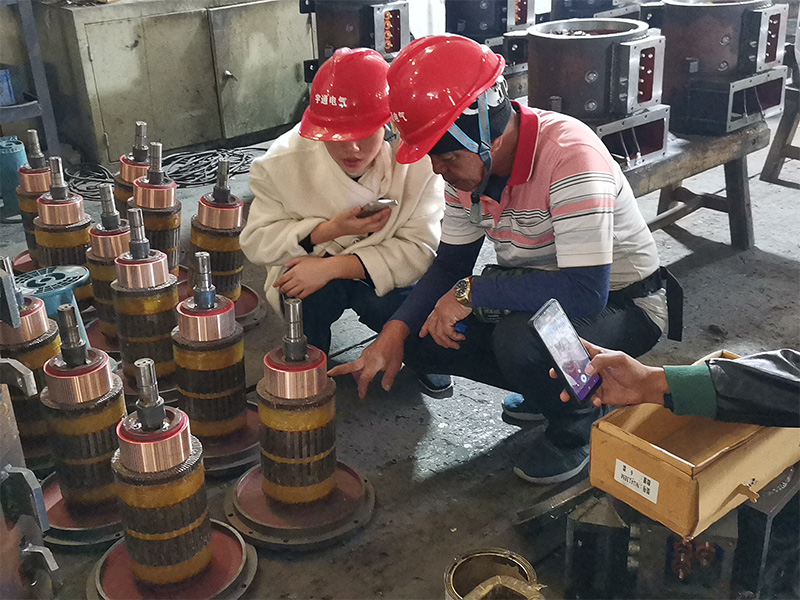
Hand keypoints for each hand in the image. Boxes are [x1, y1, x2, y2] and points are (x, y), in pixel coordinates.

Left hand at [274, 255, 333, 298]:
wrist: (327, 268)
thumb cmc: (317, 262)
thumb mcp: (303, 258)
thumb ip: (293, 262)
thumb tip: (286, 265)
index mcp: (294, 271)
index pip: (282, 279)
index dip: (277, 283)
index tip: (275, 285)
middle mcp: (297, 279)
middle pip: (285, 288)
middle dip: (281, 290)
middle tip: (280, 291)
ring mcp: (303, 286)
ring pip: (291, 293)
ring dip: (288, 294)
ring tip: (288, 293)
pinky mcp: (309, 290)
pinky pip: (300, 296)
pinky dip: (297, 297)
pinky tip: (297, 295)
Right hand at [314, 205, 390, 242]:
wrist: (335, 230)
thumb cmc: (339, 222)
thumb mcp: (345, 214)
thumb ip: (353, 211)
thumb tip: (360, 207)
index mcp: (360, 224)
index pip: (374, 219)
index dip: (381, 214)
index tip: (386, 209)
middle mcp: (364, 229)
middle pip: (379, 225)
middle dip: (385, 218)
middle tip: (389, 211)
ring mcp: (364, 230)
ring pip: (378, 228)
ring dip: (384, 222)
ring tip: (387, 215)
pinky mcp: (363, 230)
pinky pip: (375, 229)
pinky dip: (380, 224)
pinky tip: (381, 220)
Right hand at [328, 321, 407, 397]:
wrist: (393, 333)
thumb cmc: (394, 347)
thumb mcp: (395, 366)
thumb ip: (389, 378)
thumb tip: (385, 387)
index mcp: (372, 364)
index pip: (364, 379)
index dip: (362, 388)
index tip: (361, 394)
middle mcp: (366, 358)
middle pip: (349, 367)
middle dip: (338, 371)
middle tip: (329, 374)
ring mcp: (365, 354)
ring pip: (355, 365)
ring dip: (354, 373)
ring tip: (357, 381)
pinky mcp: (366, 351)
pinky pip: (359, 361)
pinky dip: (359, 367)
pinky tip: (365, 370)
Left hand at [419, 288, 470, 348]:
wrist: (467, 291)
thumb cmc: (464, 295)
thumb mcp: (454, 304)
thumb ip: (452, 313)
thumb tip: (455, 323)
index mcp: (439, 307)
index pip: (429, 319)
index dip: (425, 329)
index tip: (422, 335)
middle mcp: (438, 311)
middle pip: (433, 330)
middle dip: (439, 340)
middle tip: (446, 346)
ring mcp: (441, 315)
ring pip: (440, 334)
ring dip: (448, 342)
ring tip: (456, 345)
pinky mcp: (447, 318)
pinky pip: (449, 333)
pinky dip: (455, 337)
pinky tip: (461, 338)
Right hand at [551, 340, 668, 407]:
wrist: (645, 387)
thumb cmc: (634, 369)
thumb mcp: (619, 358)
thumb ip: (602, 360)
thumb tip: (587, 369)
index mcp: (597, 355)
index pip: (580, 348)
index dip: (568, 347)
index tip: (557, 348)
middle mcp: (594, 368)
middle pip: (574, 368)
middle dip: (563, 371)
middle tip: (556, 373)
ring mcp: (596, 382)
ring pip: (578, 386)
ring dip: (571, 390)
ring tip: (566, 394)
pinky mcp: (600, 395)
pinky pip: (590, 398)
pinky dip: (591, 400)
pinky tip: (596, 400)